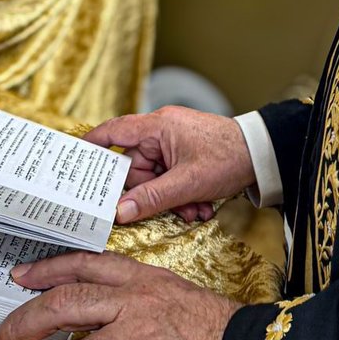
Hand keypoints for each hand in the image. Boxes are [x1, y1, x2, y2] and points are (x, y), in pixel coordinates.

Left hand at [0, 252, 238, 339]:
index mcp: (146, 282)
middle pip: (60, 305)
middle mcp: (133, 303)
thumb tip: (101, 327)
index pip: (85, 265)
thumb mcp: (181, 304)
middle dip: (20, 325)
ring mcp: (130, 338)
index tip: (21, 277)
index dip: (48, 270)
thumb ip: (141, 306)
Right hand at [84, 107, 255, 223]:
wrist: (264, 155)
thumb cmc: (229, 157)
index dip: (91, 146)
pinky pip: (170, 179)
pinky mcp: (185, 156)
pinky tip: (199, 207)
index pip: (113, 131)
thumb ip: (151, 198)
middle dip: (150, 195)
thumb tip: (119, 212)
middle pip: (135, 168)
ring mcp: (174, 144)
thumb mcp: (187, 183)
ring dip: (170, 200)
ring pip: (155, 179)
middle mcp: (162, 132)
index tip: (74, 163)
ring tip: (193, 211)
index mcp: (157, 127)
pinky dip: (181, 196)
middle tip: (167, 211)